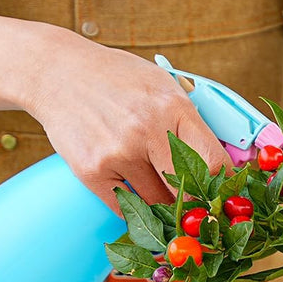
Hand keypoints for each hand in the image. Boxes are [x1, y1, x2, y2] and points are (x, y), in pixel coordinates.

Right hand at [4, 21, 228, 209]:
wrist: (56, 71)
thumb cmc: (118, 81)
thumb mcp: (164, 87)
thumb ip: (192, 124)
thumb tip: (226, 166)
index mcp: (173, 109)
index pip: (215, 163)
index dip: (223, 186)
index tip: (223, 195)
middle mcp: (147, 131)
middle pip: (189, 192)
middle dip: (195, 203)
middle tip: (196, 207)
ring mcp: (118, 152)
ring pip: (158, 204)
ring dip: (163, 205)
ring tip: (159, 192)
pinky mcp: (92, 170)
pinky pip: (126, 209)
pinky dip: (135, 209)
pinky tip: (135, 195)